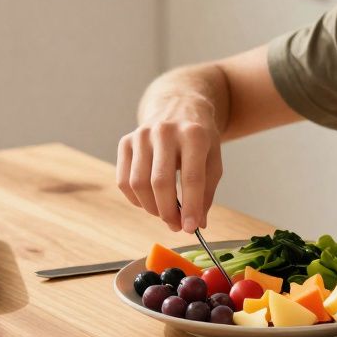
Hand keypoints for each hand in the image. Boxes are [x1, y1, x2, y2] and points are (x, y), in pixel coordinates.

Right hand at [116, 99, 222, 233]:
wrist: (179, 107)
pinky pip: (124, 180)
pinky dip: (135, 199)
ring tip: (164, 213)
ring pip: (138, 184)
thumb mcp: (213, 160)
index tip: (191, 229)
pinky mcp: (126, 141)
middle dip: (168, 212)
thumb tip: (197, 225)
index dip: (191, 207)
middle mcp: (165, 131)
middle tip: (176, 226)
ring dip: (151, 208)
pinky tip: (149, 201)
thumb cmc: (199, 139)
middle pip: (160, 182)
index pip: (192, 178)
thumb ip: (206, 193)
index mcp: (194, 134)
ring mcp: (141, 135)